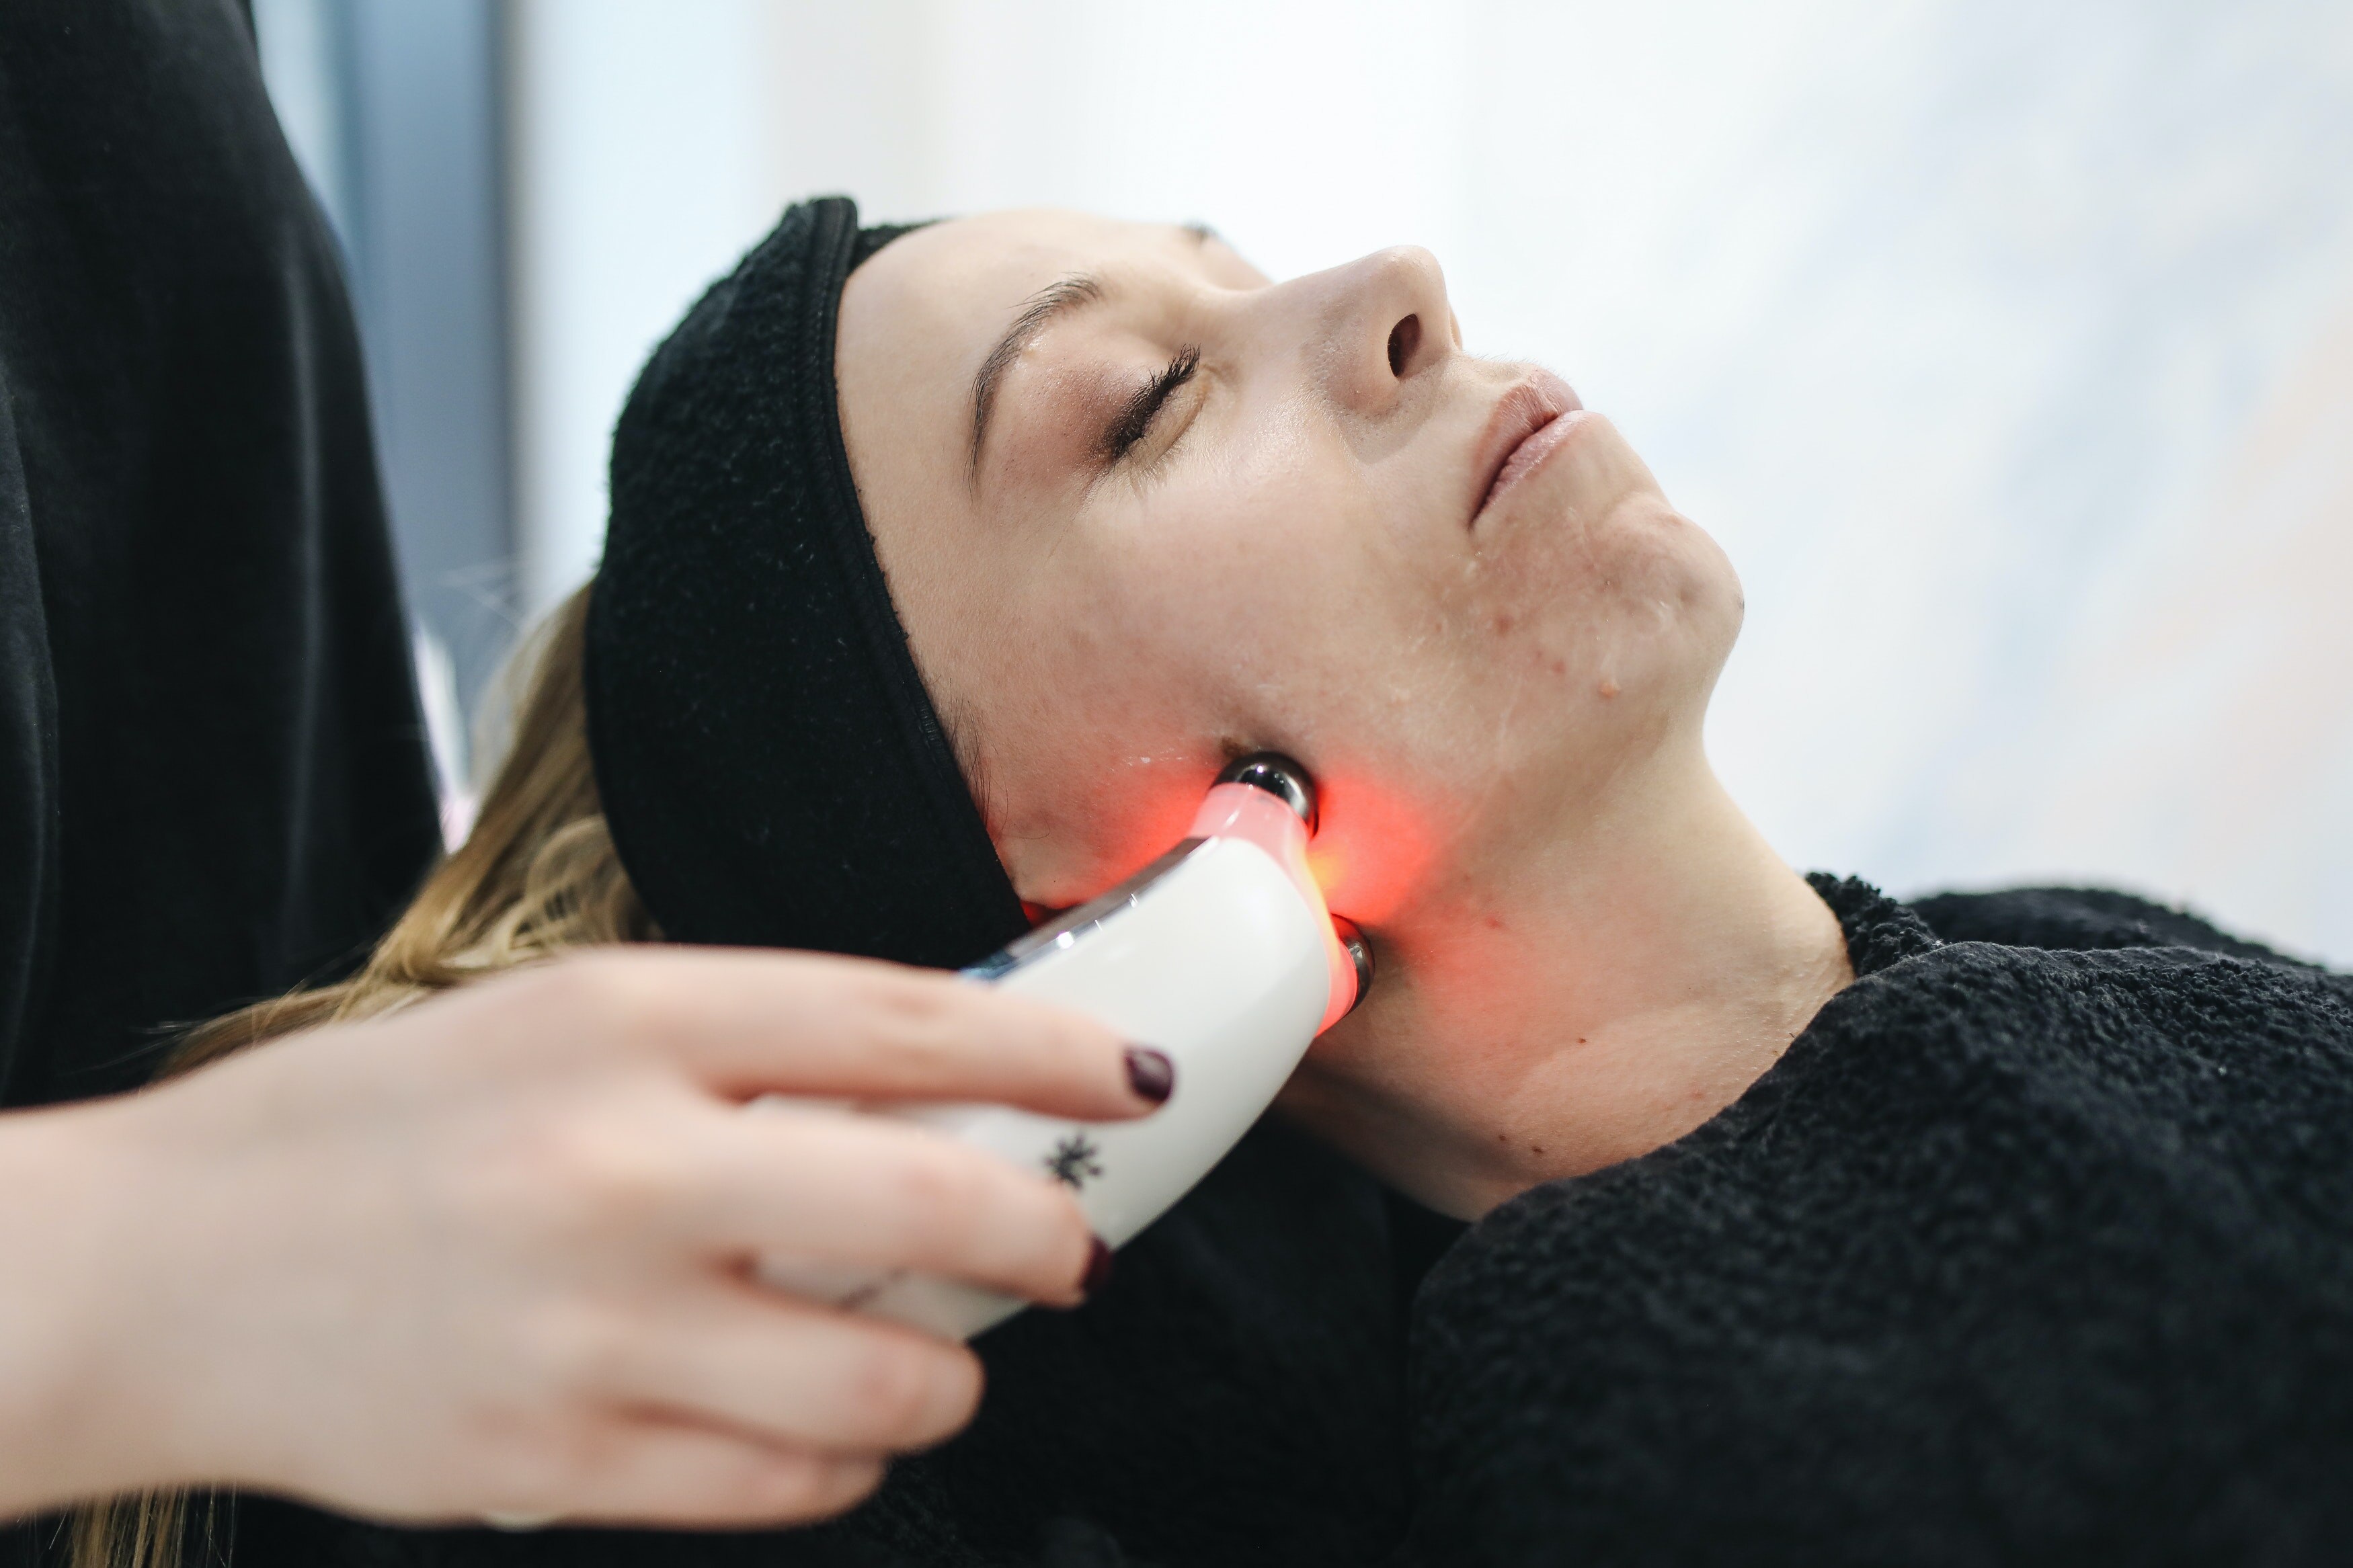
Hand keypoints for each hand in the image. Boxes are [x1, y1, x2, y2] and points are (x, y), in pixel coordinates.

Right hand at [0, 948, 1164, 1525]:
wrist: (158, 1273)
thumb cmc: (367, 1129)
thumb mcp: (550, 1020)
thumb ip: (738, 1044)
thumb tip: (937, 1084)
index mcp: (624, 1020)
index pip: (903, 1021)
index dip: (1049, 1047)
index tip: (1125, 1072)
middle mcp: (621, 1167)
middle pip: (933, 1201)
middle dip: (1048, 1230)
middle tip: (1070, 1242)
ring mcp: (593, 1331)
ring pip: (886, 1382)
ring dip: (951, 1373)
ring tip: (930, 1350)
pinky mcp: (558, 1464)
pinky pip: (785, 1488)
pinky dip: (842, 1461)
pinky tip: (816, 1424)